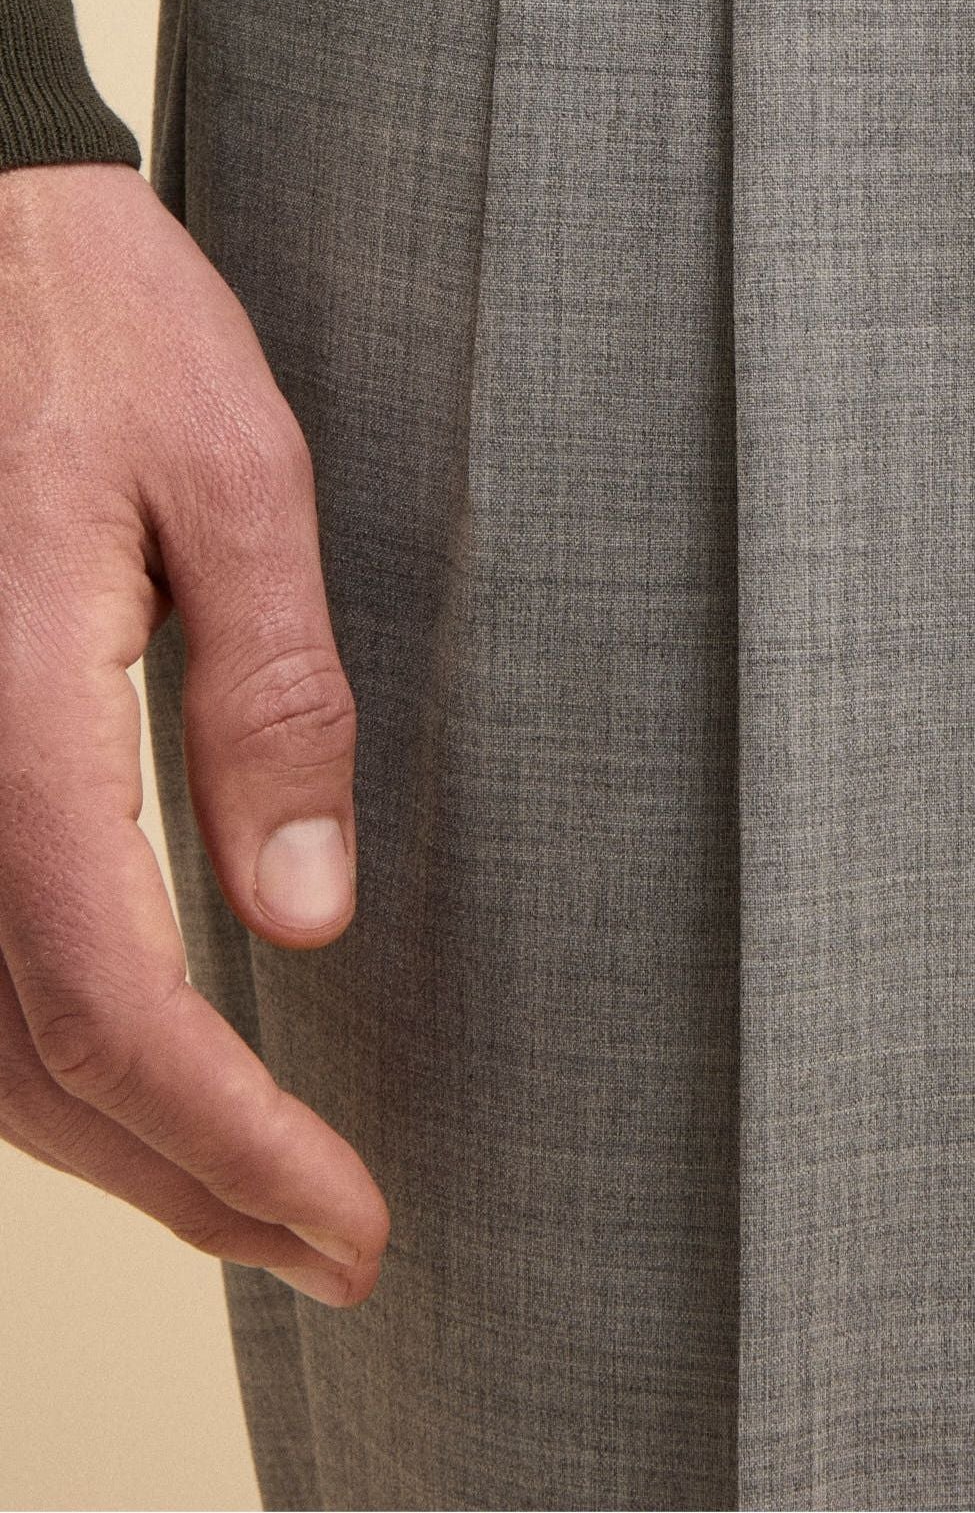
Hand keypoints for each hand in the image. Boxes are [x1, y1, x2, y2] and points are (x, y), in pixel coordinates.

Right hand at [0, 162, 385, 1305]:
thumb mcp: (237, 468)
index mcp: (12, 716)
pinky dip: (39, 1055)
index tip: (351, 1219)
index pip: (108, 1004)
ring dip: (110, 1143)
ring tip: (259, 1189)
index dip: (228, 1144)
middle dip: (187, 1183)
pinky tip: (139, 1073)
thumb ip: (272, 692)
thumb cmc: (96, 325)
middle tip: (336, 1239)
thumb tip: (308, 921)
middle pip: (28, 1067)